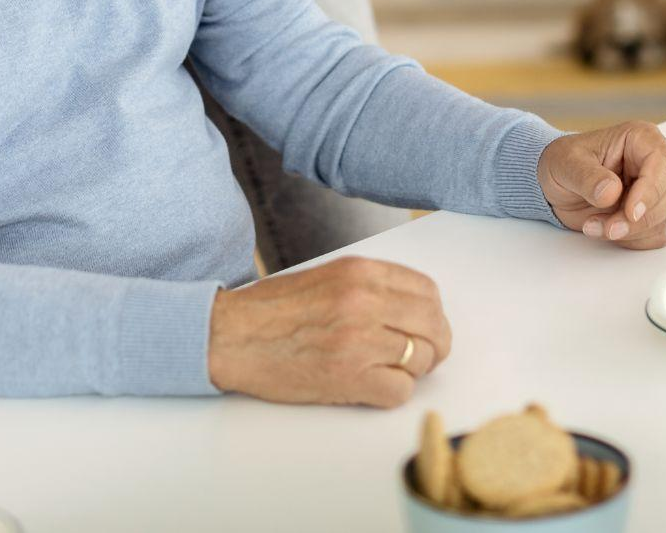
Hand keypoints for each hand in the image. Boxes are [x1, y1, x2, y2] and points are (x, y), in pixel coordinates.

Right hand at [207, 257, 451, 407]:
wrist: (230, 336)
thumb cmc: (271, 309)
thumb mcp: (327, 276)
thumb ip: (371, 286)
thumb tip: (412, 308)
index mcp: (361, 271)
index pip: (427, 292)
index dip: (433, 315)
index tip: (424, 327)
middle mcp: (365, 300)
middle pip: (433, 325)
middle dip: (434, 345)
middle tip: (420, 356)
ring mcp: (359, 339)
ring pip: (420, 359)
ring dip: (409, 370)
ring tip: (384, 369)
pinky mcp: (349, 377)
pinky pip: (399, 391)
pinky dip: (392, 393)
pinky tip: (371, 386)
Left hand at [537, 122, 665, 249]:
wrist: (555, 184)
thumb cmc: (565, 162)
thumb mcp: (566, 162)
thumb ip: (588, 177)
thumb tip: (611, 192)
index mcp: (642, 139)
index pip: (661, 165)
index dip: (650, 191)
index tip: (631, 211)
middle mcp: (655, 164)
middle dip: (636, 219)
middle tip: (608, 227)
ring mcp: (657, 191)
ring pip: (663, 220)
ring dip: (630, 231)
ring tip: (595, 225)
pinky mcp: (653, 215)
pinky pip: (657, 236)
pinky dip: (632, 240)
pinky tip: (607, 230)